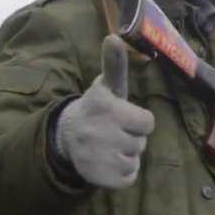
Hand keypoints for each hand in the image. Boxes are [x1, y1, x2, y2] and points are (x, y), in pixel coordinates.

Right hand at [55, 35, 154, 187]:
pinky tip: (107, 162)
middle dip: (132, 138)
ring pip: (135, 160)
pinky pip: (128, 178)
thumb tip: (114, 36)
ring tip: (109, 146)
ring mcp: (96, 157)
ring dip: (127, 155)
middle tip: (113, 132)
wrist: (66, 137)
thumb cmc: (98, 109)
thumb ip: (115, 64)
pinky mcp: (97, 178)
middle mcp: (98, 131)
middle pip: (141, 142)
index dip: (139, 120)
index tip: (122, 116)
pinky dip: (123, 173)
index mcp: (105, 107)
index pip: (148, 122)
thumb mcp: (107, 87)